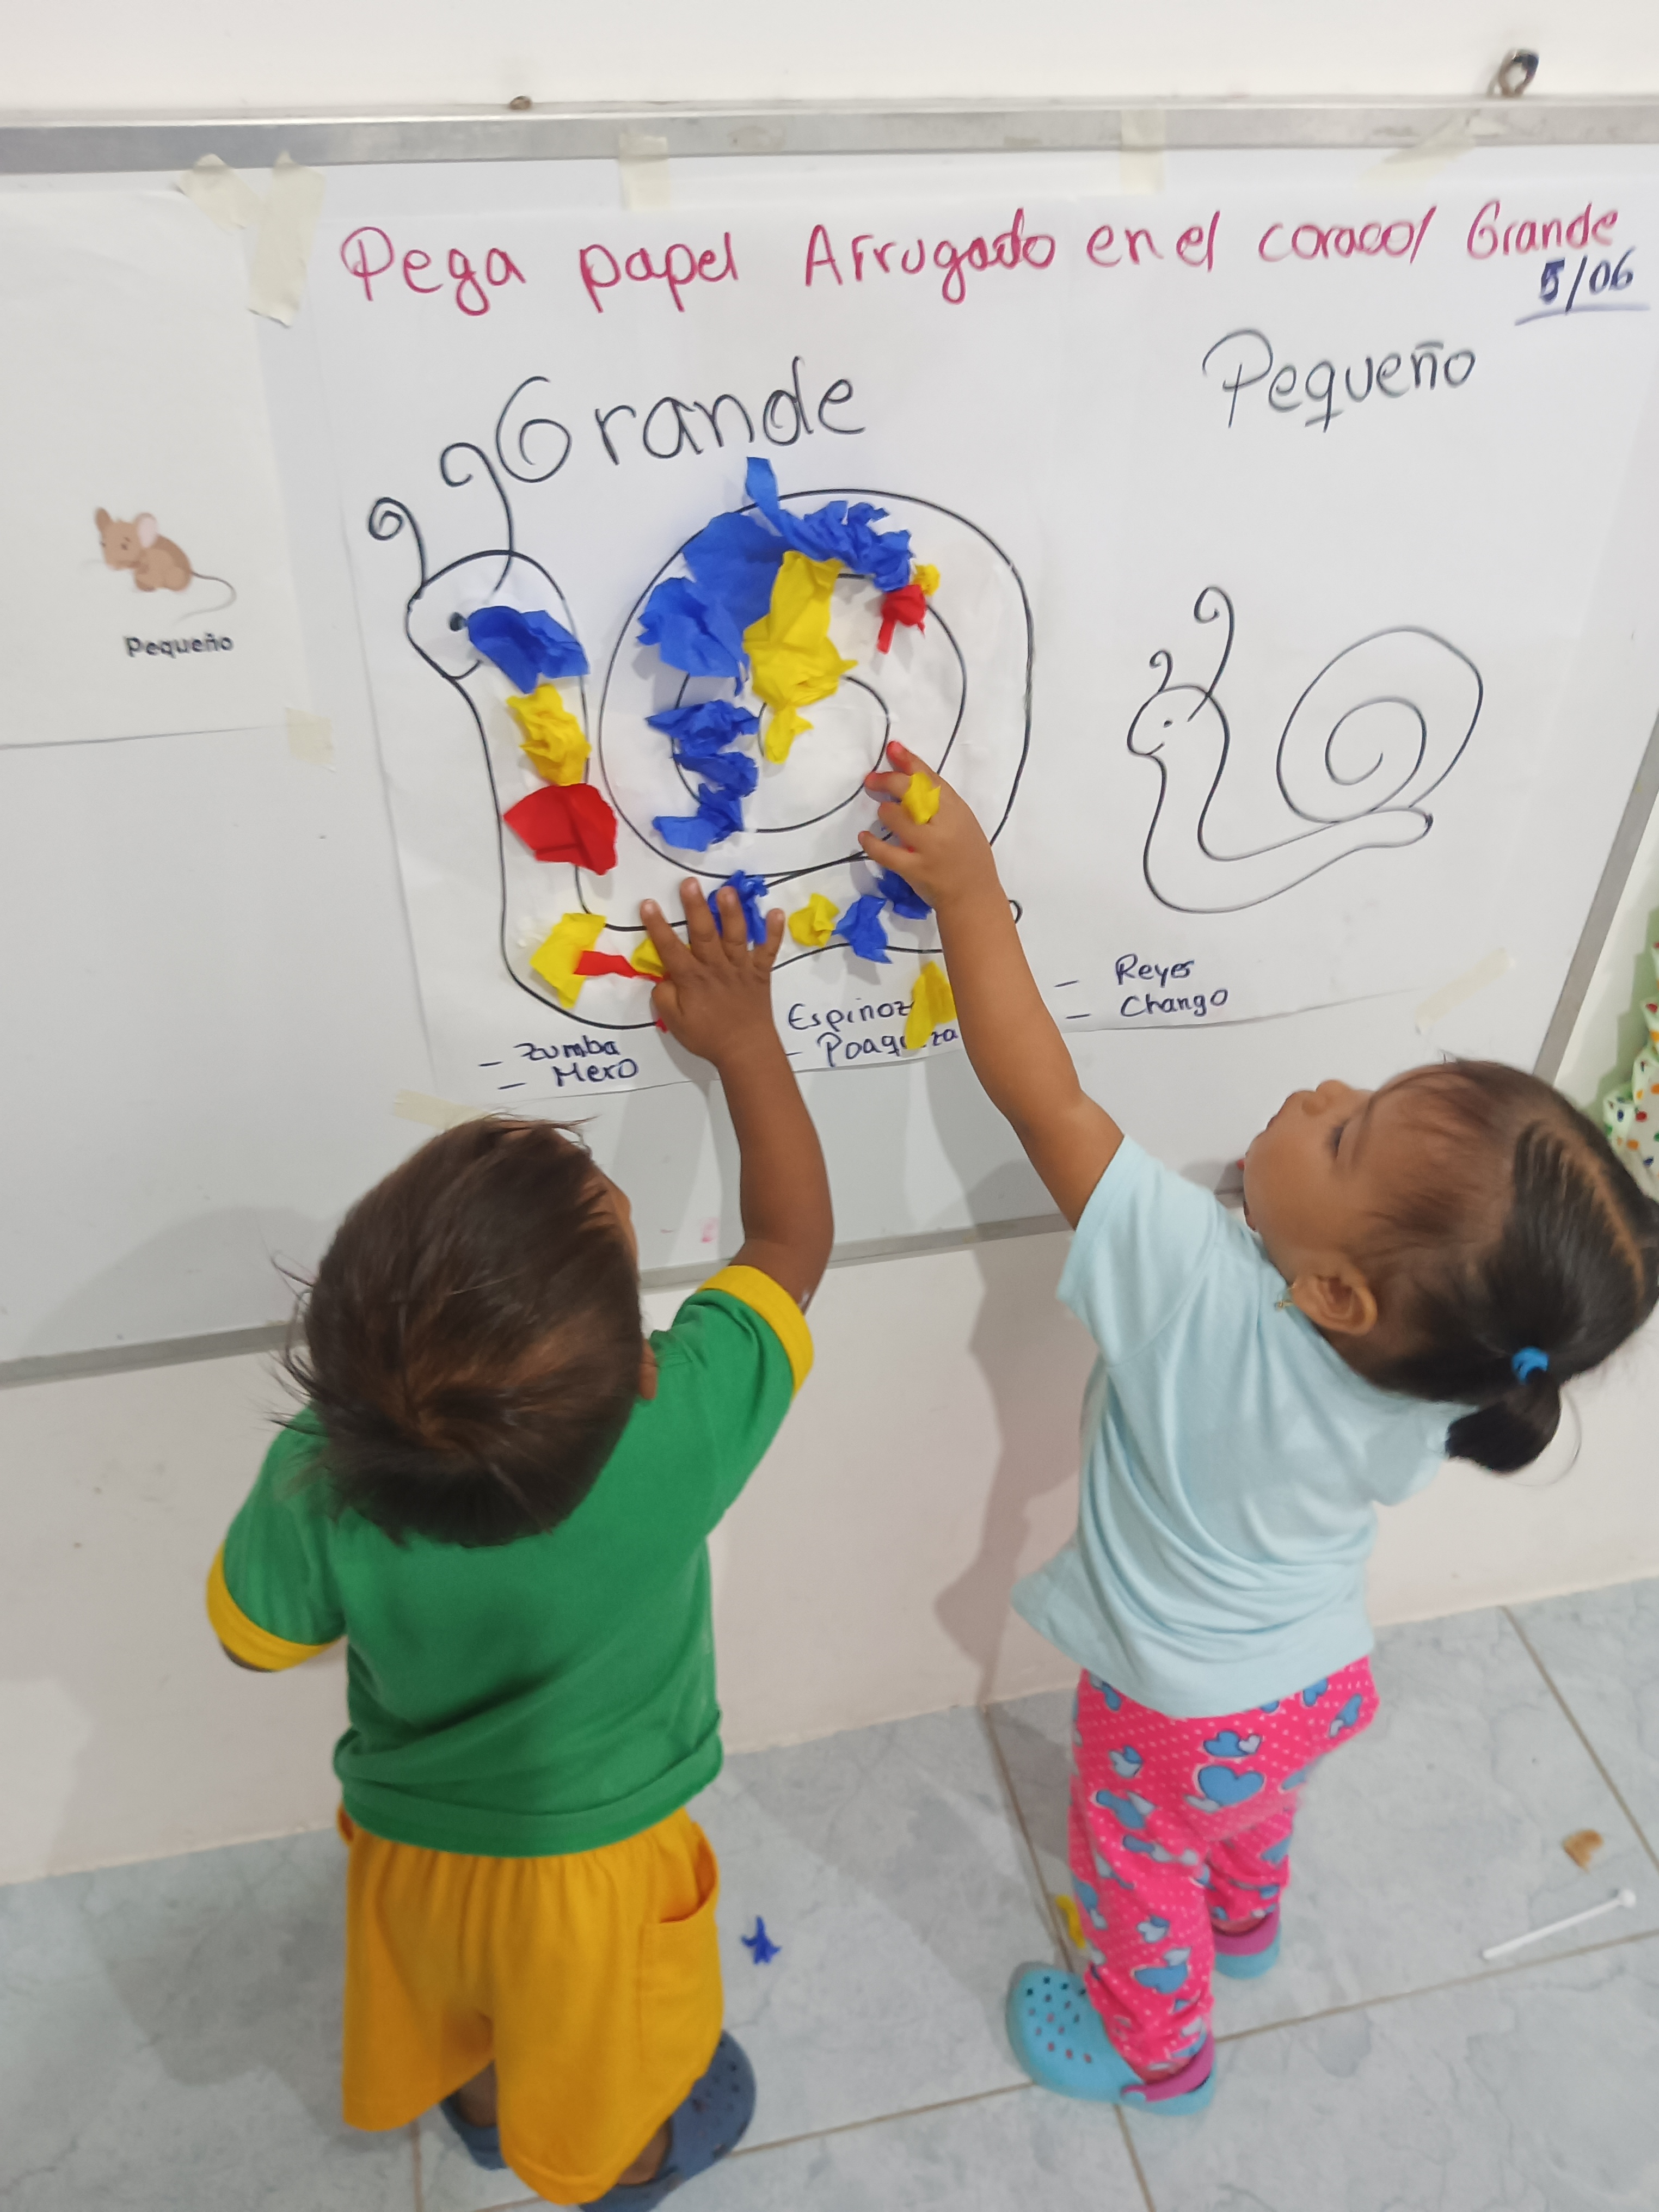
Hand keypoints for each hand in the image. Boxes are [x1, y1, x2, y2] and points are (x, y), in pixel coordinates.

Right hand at [641, 880, 785, 1068]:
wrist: (746, 1050)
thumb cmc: (708, 1036)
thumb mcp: (675, 1022)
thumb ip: (665, 997)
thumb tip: (662, 977)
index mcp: (692, 979)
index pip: (670, 949)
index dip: (657, 926)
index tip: (648, 904)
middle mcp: (716, 968)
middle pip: (703, 933)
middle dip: (695, 907)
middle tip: (689, 883)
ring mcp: (740, 968)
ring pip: (735, 935)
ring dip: (732, 912)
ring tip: (727, 890)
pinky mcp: (760, 972)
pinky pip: (768, 950)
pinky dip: (774, 932)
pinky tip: (776, 911)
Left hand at [858, 742, 1000, 912]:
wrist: (974, 896)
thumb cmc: (969, 856)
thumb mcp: (962, 822)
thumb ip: (940, 803)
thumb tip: (910, 777)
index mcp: (957, 810)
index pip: (930, 778)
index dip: (909, 761)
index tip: (892, 748)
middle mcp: (943, 825)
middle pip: (910, 791)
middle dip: (887, 781)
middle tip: (872, 780)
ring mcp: (928, 848)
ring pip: (896, 817)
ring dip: (884, 811)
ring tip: (883, 813)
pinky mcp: (915, 869)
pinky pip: (885, 852)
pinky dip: (871, 843)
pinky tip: (864, 837)